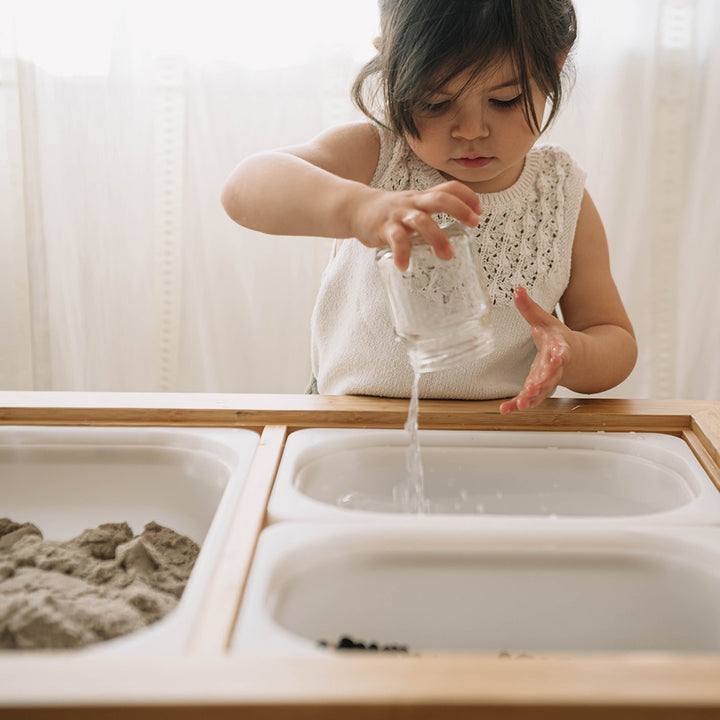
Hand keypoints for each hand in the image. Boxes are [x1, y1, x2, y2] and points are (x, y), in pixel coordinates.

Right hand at [350, 180, 480, 269]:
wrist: (355, 208)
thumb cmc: (388, 213)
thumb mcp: (412, 209)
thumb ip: (430, 219)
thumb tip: (455, 238)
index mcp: (422, 198)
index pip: (448, 187)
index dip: (466, 195)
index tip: (479, 210)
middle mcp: (412, 203)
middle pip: (439, 198)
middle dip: (459, 209)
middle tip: (473, 223)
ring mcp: (398, 214)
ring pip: (421, 220)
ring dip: (437, 237)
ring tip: (447, 256)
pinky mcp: (383, 228)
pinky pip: (395, 239)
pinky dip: (402, 253)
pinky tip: (405, 266)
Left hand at [499, 287, 572, 414]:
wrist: (576, 358)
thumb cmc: (557, 338)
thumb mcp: (544, 321)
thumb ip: (529, 308)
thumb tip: (517, 289)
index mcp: (560, 348)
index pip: (562, 351)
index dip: (560, 353)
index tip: (559, 354)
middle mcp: (556, 368)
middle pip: (552, 376)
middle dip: (544, 381)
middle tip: (535, 387)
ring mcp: (548, 381)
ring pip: (542, 392)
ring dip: (532, 398)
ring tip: (522, 403)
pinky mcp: (538, 389)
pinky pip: (529, 400)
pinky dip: (517, 406)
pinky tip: (505, 410)